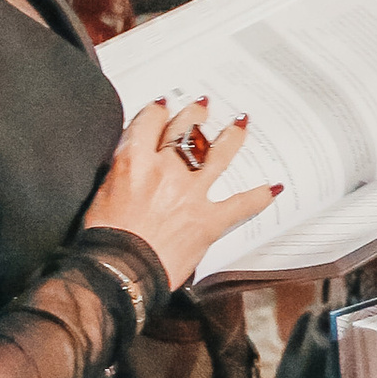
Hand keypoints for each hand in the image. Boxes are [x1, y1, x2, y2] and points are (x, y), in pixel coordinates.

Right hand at [86, 99, 272, 286]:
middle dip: (195, 115)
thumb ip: (122, 174)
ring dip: (231, 137)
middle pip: (184, 131)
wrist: (119, 272)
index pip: (149, 123)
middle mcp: (166, 171)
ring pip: (217, 155)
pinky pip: (241, 204)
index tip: (163, 105)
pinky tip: (274, 188)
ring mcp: (190, 194)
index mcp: (134, 162)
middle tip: (203, 105)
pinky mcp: (208, 220)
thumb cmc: (103, 240)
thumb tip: (131, 167)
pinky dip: (260, 196)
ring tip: (240, 124)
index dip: (158, 111)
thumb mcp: (102, 195)